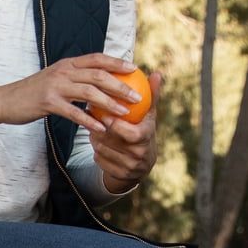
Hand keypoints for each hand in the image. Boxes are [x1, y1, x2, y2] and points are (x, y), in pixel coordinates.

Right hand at [0, 53, 148, 137]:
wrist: (5, 100)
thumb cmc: (32, 93)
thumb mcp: (54, 79)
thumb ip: (74, 78)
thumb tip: (96, 82)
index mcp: (67, 64)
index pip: (97, 58)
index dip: (117, 62)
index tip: (134, 69)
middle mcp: (63, 71)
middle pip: (98, 75)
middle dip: (121, 85)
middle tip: (137, 97)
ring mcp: (55, 86)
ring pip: (90, 92)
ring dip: (110, 103)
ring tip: (124, 113)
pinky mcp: (48, 102)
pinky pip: (74, 112)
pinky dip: (89, 120)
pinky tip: (100, 128)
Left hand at [89, 70, 160, 192]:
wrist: (141, 164)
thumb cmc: (143, 130)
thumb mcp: (148, 115)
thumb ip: (151, 95)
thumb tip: (156, 72)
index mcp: (147, 139)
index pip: (131, 134)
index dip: (116, 125)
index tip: (104, 114)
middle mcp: (139, 155)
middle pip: (112, 141)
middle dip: (100, 129)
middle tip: (91, 117)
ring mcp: (128, 167)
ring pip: (102, 149)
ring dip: (95, 137)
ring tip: (92, 126)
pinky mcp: (117, 174)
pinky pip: (99, 158)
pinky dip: (95, 148)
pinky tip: (95, 139)